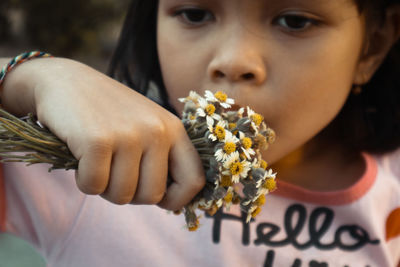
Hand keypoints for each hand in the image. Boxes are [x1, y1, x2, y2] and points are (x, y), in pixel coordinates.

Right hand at [1, 57, 204, 209]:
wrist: (65, 81)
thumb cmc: (108, 112)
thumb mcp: (146, 125)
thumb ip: (161, 156)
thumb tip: (169, 200)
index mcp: (173, 129)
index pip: (194, 180)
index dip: (177, 200)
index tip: (158, 199)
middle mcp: (157, 131)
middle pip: (152, 196)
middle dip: (130, 194)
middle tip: (114, 172)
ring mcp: (129, 135)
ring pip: (122, 196)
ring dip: (104, 187)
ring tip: (98, 160)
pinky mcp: (98, 141)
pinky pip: (93, 186)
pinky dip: (83, 180)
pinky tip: (81, 156)